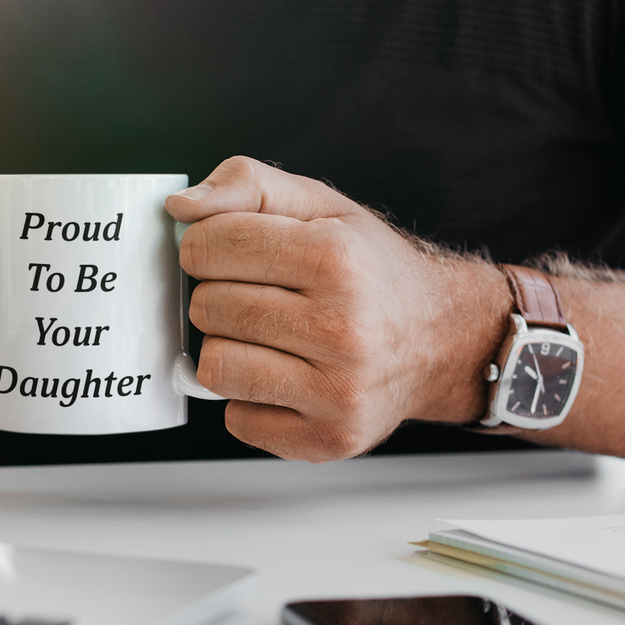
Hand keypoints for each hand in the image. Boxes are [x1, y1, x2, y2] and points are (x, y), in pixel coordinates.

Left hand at [165, 157, 509, 460]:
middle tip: (261, 295)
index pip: (208, 247)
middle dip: (220, 296)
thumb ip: (248, 184)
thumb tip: (182, 207)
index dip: (207, 245)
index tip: (229, 251)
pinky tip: (286, 376)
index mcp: (336, 259)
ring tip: (268, 336)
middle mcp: (342, 329)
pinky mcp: (328, 439)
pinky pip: (237, 420)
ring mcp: (337, 392)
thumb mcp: (321, 206)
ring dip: (229, 349)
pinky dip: (249, 399)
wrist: (442, 339)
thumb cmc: (372, 271)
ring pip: (214, 368)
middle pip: (208, 308)